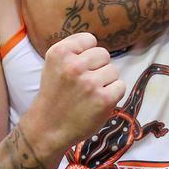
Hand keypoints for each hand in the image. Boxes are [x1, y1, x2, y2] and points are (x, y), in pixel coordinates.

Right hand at [17, 32, 125, 155]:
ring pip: (113, 70)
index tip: (77, 67)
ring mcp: (90, 83)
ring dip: (105, 81)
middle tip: (84, 83)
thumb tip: (97, 43)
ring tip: (90, 93)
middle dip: (97, 67)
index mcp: (59, 53)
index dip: (86, 54)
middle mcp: (74, 65)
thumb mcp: (54, 64)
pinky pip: (120, 86)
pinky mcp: (103, 99)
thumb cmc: (54, 94)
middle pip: (103, 54)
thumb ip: (73, 50)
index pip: (89, 40)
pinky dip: (113, 94)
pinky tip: (98, 101)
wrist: (47, 128)